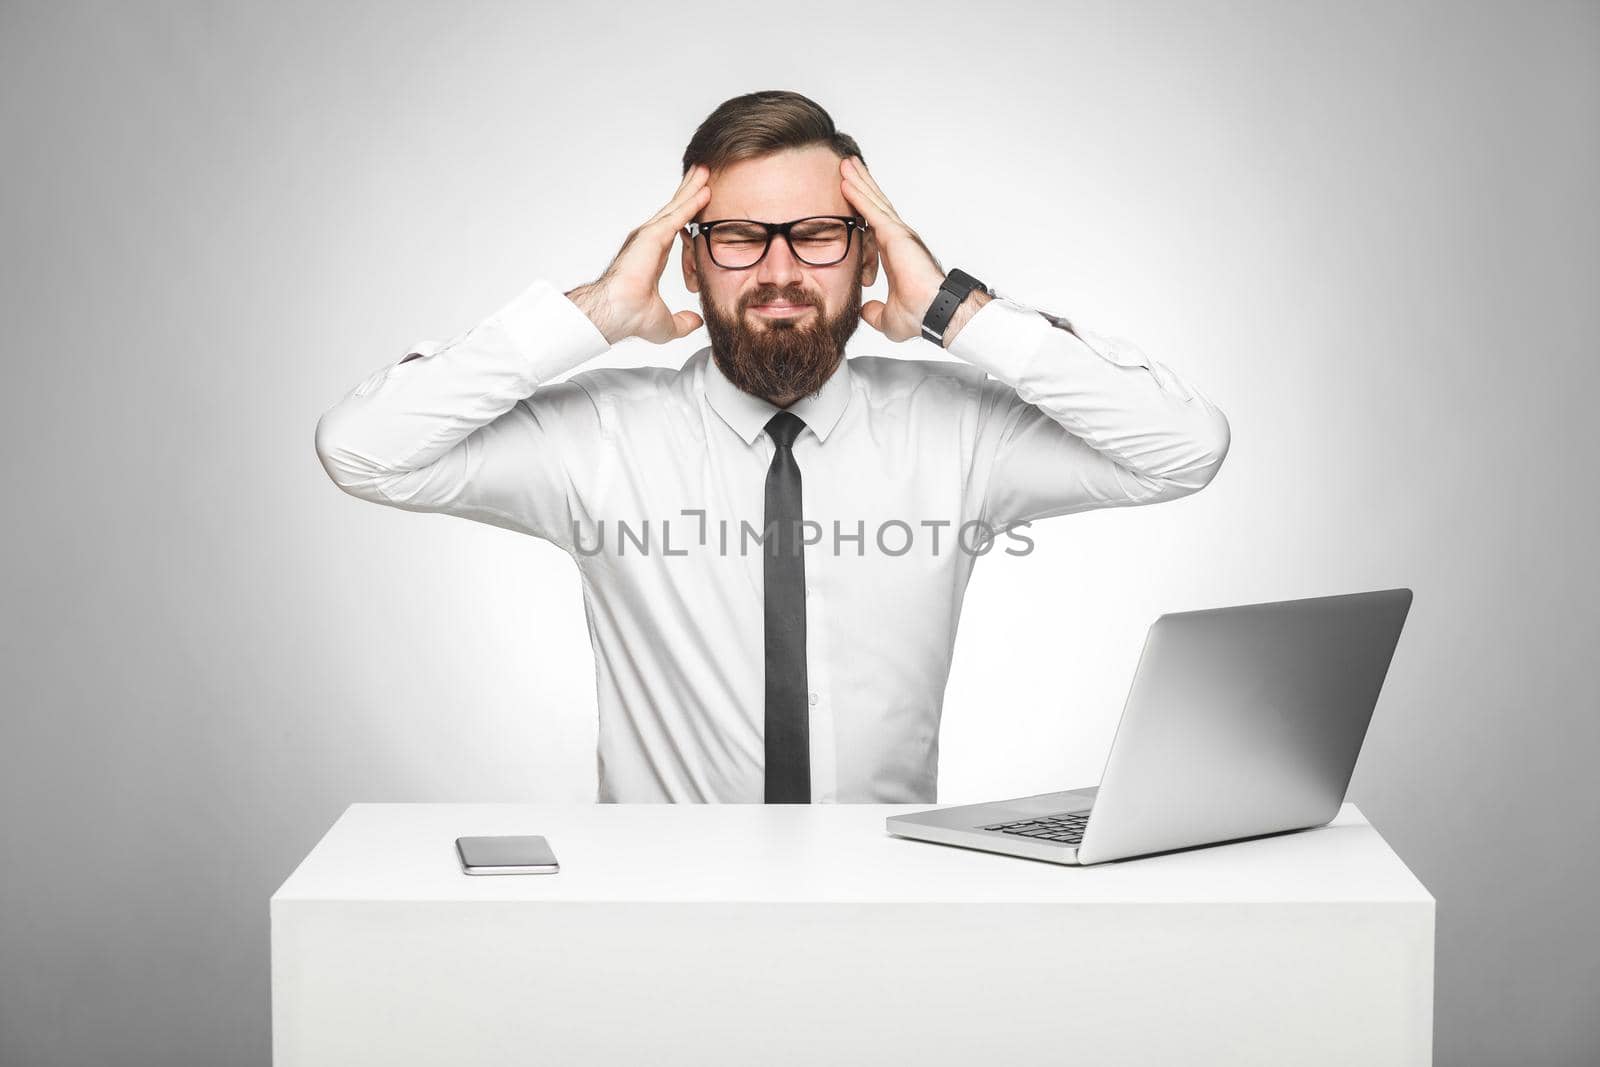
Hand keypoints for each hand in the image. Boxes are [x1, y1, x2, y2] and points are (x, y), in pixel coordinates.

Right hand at [566, 165, 711, 344]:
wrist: (617, 313)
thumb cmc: (631, 317)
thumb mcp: (666, 322)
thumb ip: (683, 322)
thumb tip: (696, 321)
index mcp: (651, 256)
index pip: (674, 228)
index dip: (686, 213)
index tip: (698, 201)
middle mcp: (649, 241)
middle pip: (674, 210)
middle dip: (689, 191)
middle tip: (703, 173)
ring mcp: (649, 236)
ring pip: (676, 207)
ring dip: (691, 188)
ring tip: (706, 171)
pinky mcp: (652, 236)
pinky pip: (677, 216)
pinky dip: (692, 203)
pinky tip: (705, 191)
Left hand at [839, 156, 950, 340]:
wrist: (934, 314)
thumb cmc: (920, 315)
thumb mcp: (887, 317)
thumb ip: (874, 312)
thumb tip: (864, 310)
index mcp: (895, 254)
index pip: (875, 225)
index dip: (863, 209)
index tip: (852, 195)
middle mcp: (898, 239)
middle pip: (876, 205)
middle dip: (862, 185)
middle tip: (847, 167)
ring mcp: (898, 234)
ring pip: (874, 202)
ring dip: (859, 182)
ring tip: (845, 164)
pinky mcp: (896, 235)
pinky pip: (872, 211)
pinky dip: (858, 196)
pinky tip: (846, 183)